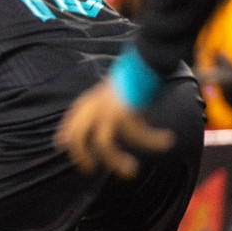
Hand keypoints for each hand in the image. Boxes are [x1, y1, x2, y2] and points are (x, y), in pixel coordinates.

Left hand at [56, 80, 174, 178]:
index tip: (64, 147)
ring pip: (104, 144)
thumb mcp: (111, 94)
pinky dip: (153, 141)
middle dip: (82, 156)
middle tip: (91, 169)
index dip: (67, 136)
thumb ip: (100, 110)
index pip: (71, 121)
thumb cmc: (131, 78)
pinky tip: (166, 141)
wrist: (146, 59)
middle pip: (78, 137)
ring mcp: (108, 109)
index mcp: (91, 101)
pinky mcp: (125, 112)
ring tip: (132, 171)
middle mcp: (95, 106)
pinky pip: (139, 136)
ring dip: (117, 161)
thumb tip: (103, 126)